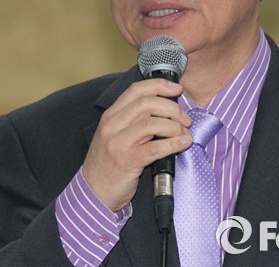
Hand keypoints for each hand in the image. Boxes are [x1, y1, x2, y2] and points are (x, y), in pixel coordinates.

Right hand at [82, 79, 192, 211]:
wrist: (93, 192)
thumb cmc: (108, 164)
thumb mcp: (114, 135)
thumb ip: (133, 121)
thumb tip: (165, 110)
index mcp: (110, 116)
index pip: (136, 90)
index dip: (159, 86)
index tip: (177, 89)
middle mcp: (112, 125)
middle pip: (147, 104)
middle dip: (172, 108)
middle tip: (184, 119)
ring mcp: (118, 143)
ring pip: (152, 124)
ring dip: (174, 126)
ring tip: (184, 133)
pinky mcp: (127, 161)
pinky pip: (155, 148)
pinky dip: (173, 143)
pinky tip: (183, 143)